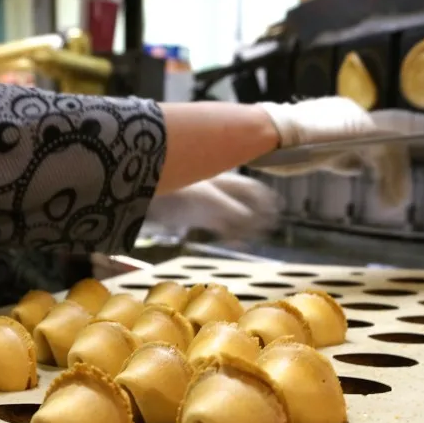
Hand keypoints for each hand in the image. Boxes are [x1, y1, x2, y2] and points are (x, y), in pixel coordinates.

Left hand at [146, 172, 282, 239]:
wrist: (145, 192)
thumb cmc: (174, 188)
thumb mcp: (205, 198)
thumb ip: (228, 208)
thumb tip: (250, 220)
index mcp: (223, 179)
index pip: (251, 187)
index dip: (266, 197)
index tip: (278, 207)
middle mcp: (219, 190)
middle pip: (247, 202)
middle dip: (260, 214)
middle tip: (273, 225)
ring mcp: (209, 204)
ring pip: (235, 216)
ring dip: (247, 227)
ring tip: (259, 237)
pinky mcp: (199, 217)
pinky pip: (221, 227)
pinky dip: (230, 235)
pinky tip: (237, 243)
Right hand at [251, 97, 423, 208]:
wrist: (273, 134)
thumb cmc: (279, 147)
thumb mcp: (310, 155)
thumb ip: (332, 158)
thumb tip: (352, 168)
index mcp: (337, 116)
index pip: (364, 140)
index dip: (372, 164)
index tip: (377, 183)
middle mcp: (351, 113)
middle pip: (379, 144)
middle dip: (389, 171)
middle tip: (392, 195)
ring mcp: (358, 119)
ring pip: (388, 149)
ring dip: (394, 176)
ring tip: (393, 201)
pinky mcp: (363, 130)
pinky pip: (389, 153)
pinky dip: (394, 176)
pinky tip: (391, 196)